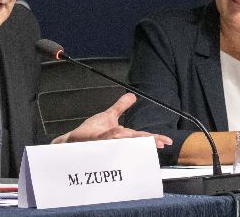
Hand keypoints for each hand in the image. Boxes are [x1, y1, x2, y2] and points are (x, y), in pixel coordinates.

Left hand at [54, 93, 172, 148]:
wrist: (72, 140)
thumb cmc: (91, 131)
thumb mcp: (109, 115)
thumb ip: (121, 106)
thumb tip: (132, 95)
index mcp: (121, 135)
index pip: (140, 136)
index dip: (153, 138)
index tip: (166, 141)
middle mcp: (114, 140)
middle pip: (133, 140)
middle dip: (147, 141)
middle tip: (159, 143)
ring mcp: (104, 142)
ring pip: (120, 140)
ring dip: (131, 139)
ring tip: (145, 139)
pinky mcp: (92, 141)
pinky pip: (103, 137)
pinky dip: (110, 135)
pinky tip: (118, 131)